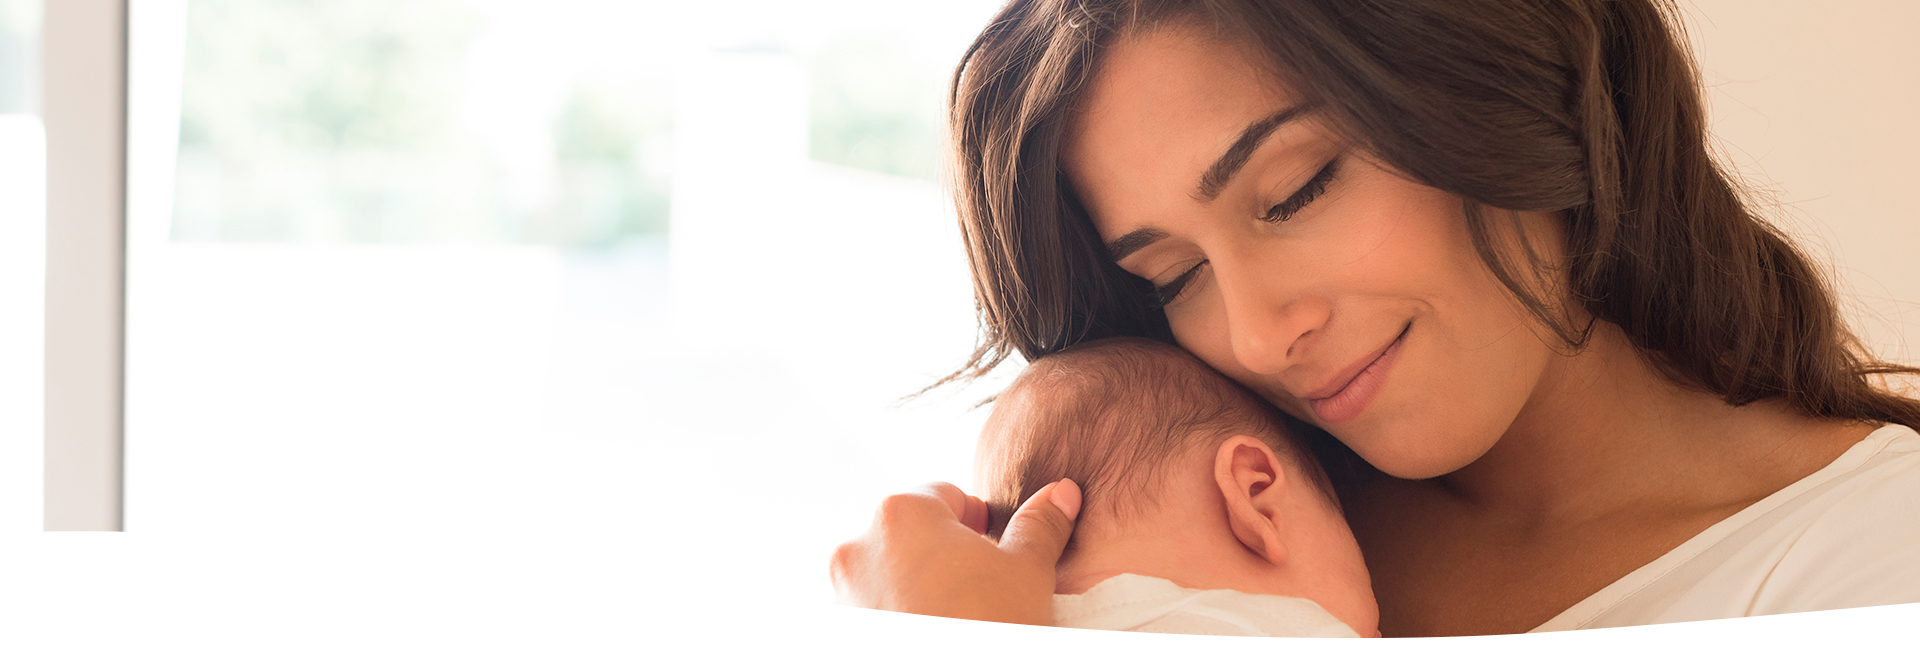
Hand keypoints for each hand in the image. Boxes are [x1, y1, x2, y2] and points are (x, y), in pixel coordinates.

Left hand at [830, 479, 1081, 624]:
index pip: (943, 493)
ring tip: (954, 615)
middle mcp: (857, 548)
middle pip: (908, 533)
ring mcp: (841, 595)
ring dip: (913, 586)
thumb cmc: (990, 627)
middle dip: (941, 554)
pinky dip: (894, 616)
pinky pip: (869, 611)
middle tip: (978, 586)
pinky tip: (930, 631)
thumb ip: (1038, 525)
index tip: (992, 546)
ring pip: (884, 575)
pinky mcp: (841, 632)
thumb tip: (1060, 494)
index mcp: (901, 514)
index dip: (975, 518)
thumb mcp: (1027, 573)